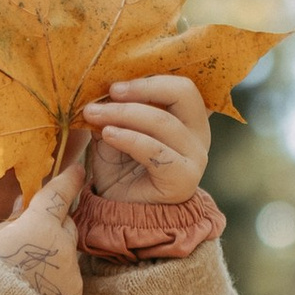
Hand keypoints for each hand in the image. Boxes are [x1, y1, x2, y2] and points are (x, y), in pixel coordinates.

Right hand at [0, 154, 84, 294]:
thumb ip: (10, 222)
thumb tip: (25, 204)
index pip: (59, 194)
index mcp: (38, 227)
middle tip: (33, 237)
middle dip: (55, 227)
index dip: (69, 179)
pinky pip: (66, 288)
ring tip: (23, 281)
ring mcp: (71, 279)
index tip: (78, 170)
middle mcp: (63, 249)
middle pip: (67, 227)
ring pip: (66, 261)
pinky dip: (53, 289)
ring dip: (52, 262)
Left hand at [80, 75, 210, 201]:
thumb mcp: (114, 133)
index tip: (114, 86)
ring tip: (95, 115)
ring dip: (124, 114)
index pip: (182, 86)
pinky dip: (129, 138)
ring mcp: (196, 158)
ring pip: (164, 121)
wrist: (121, 216)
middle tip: (111, 92)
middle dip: (143, 88)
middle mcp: (199, 135)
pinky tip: (108, 134)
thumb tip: (101, 90)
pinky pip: (156, 150)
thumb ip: (114, 112)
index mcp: (188, 119)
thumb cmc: (120, 173)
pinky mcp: (184, 179)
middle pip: (183, 93)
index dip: (150, 79)